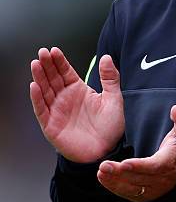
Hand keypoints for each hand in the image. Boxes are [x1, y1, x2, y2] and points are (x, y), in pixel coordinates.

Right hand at [30, 47, 124, 162]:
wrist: (108, 151)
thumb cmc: (111, 127)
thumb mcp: (114, 99)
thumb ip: (110, 78)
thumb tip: (107, 57)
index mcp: (79, 90)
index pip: (66, 72)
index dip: (59, 61)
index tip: (54, 50)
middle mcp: (66, 99)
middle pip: (53, 78)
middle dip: (46, 65)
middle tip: (42, 52)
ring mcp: (57, 111)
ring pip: (45, 91)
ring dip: (39, 77)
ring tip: (35, 64)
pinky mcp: (51, 126)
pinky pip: (42, 110)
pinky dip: (37, 99)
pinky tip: (34, 86)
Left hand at [97, 104, 175, 201]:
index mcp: (170, 163)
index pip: (154, 166)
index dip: (139, 166)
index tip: (124, 163)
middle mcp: (162, 179)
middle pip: (139, 178)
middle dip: (120, 173)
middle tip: (104, 166)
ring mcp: (154, 189)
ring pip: (132, 188)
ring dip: (115, 182)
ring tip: (101, 172)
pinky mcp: (146, 195)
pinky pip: (129, 194)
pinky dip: (115, 188)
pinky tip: (103, 179)